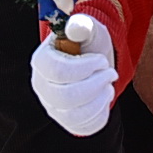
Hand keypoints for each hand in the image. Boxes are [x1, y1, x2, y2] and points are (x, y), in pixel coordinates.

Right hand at [31, 13, 117, 136]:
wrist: (94, 61)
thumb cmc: (89, 43)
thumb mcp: (89, 28)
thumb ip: (83, 25)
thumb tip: (76, 27)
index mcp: (42, 61)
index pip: (57, 71)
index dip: (85, 67)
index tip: (102, 60)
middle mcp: (41, 86)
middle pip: (65, 97)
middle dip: (96, 84)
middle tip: (111, 72)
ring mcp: (52, 106)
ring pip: (74, 115)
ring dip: (99, 99)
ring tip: (108, 84)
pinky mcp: (66, 121)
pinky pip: (83, 126)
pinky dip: (100, 112)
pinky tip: (103, 97)